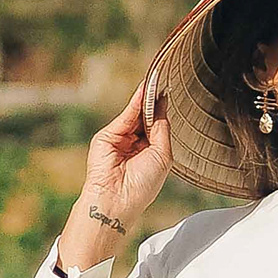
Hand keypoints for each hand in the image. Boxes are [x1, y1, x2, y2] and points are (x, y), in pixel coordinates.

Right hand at [56, 90, 171, 271]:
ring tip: (157, 79)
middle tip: (165, 79)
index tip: (170, 91)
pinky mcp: (107, 136)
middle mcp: (135, 144)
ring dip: (147, 97)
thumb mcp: (162, 154)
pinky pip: (126, 116)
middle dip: (155, 100)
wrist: (118, 198)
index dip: (163, 109)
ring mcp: (120, 139)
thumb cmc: (143, 184)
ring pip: (136, 113)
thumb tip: (162, 103)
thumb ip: (161, 128)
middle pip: (147, 116)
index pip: (157, 125)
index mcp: (150, 152)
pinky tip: (145, 89)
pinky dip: (136, 102)